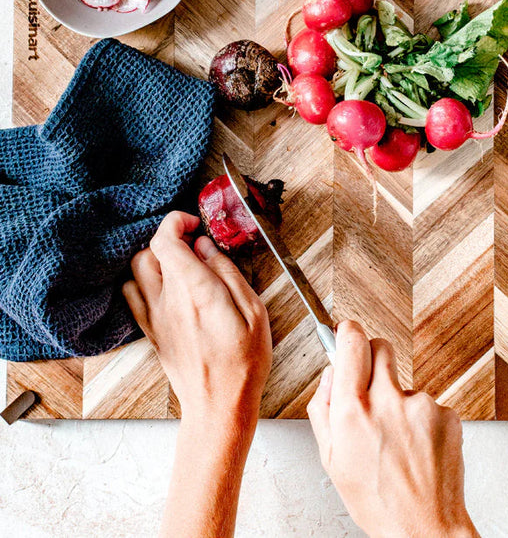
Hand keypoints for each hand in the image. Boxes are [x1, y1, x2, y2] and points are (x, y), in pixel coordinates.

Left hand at [122, 211, 271, 424]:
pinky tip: (167, 285)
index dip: (176, 222)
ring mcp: (155, 316)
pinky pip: (131, 294)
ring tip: (182, 263)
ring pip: (137, 270)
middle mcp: (169, 300)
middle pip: (148, 250)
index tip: (195, 224)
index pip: (165, 240)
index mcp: (196, 291)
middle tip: (194, 243)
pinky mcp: (151, 330)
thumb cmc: (243, 362)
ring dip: (156, 257)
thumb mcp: (254, 312)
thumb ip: (228, 273)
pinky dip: (143, 280)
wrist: (219, 405)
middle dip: (169, 237)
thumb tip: (208, 248)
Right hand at [307, 321, 478, 537]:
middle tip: (372, 384)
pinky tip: (417, 446)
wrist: (424, 529)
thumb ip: (323, 408)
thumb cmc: (376, 500)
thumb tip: (330, 374)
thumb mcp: (331, 459)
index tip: (346, 331)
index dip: (348, 332)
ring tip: (398, 439)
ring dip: (398, 398)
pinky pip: (428, 402)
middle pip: (381, 346)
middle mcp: (388, 401)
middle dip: (373, 358)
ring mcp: (421, 406)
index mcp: (353, 410)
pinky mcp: (447, 413)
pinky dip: (421, 418)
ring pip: (404, 381)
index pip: (352, 342)